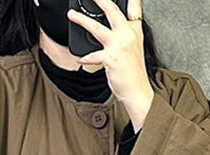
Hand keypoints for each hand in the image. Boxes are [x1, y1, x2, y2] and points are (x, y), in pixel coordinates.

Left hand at [67, 0, 153, 129]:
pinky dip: (84, 57)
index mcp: (135, 30)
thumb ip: (125, 34)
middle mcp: (128, 35)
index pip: (134, 6)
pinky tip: (78, 57)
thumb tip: (111, 26)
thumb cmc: (134, 72)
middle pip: (112, 10)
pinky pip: (92, 56)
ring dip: (82, 20)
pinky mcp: (110, 58)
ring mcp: (119, 46)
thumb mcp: (134, 47)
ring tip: (72, 15)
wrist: (137, 91)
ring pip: (96, 28)